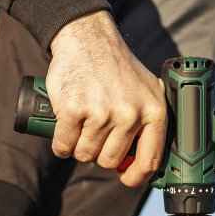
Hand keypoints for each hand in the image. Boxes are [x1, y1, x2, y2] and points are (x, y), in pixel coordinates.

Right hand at [45, 11, 165, 187]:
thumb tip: (141, 162)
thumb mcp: (146, 90)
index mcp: (153, 111)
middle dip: (98, 155)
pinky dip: (60, 144)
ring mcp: (101, 113)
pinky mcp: (74, 110)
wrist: (88, 38)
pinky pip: (63, 145)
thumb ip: (149, 122)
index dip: (135, 176)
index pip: (150, 160)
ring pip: (85, 155)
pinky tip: (64, 131)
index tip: (124, 178)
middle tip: (94, 138)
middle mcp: (130, 115)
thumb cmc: (116, 67)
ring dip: (78, 148)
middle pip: (109, 160)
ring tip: (80, 129)